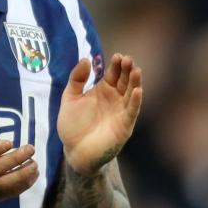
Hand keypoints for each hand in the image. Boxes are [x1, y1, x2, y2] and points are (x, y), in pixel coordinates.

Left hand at [58, 53, 142, 175]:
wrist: (75, 151)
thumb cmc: (72, 125)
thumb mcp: (70, 98)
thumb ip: (76, 79)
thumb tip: (86, 59)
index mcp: (102, 91)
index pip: (113, 74)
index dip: (116, 65)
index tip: (118, 56)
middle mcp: (115, 99)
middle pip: (124, 81)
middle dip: (127, 70)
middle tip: (128, 59)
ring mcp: (121, 111)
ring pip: (131, 94)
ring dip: (135, 82)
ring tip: (136, 70)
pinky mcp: (124, 125)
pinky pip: (132, 111)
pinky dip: (136, 101)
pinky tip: (138, 90)